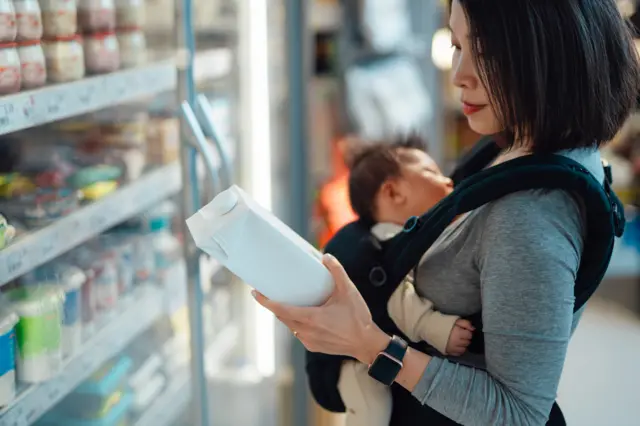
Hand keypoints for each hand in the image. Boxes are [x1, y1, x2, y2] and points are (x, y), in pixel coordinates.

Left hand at [253, 254, 389, 363]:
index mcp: (310, 318)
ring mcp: (309, 341)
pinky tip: (305, 316)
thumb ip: (337, 272)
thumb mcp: (348, 291)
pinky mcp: (314, 346)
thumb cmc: (358, 318)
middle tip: (271, 293)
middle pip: (283, 317)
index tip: (255, 293)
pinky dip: (298, 324)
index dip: (266, 301)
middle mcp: (306, 331)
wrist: (367, 343)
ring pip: (290, 326)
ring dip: (287, 315)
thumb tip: (326, 256)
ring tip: (288, 302)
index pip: (280, 309)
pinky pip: (299, 333)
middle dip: (275, 305)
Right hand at [445, 319, 473, 355]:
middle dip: (465, 338)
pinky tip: (456, 345)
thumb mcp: (455, 320)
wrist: (430, 328)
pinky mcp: (448, 352)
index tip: (463, 330)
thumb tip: (473, 329)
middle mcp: (456, 342)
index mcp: (458, 333)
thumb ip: (465, 323)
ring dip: (463, 345)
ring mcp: (452, 348)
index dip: (467, 332)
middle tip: (460, 335)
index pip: (469, 335)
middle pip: (467, 342)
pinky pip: (458, 353)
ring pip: (464, 349)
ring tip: (458, 340)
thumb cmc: (443, 322)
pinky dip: (458, 350)